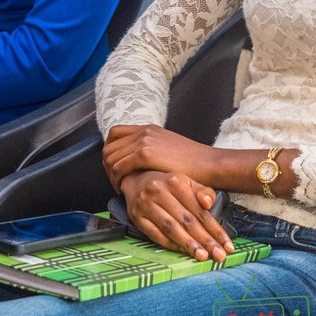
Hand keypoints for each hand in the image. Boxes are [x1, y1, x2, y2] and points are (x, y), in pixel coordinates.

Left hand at [102, 124, 218, 192]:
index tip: (114, 165)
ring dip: (111, 174)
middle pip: (109, 145)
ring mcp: (143, 141)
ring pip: (111, 157)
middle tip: (114, 179)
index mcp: (148, 128)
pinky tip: (123, 187)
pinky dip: (116, 178)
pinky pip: (119, 166)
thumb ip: (153, 148)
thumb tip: (138, 160)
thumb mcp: (169, 148)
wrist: (207, 163)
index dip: (110, 150)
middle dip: (107, 164)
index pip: (115, 133)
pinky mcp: (145, 154)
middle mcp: (143, 131)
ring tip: (118, 185)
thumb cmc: (192, 162)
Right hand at [120, 170, 232, 261]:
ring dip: (188, 244)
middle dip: (205, 240)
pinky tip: (182, 251)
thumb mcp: (187, 181)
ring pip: (171, 228)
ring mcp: (146, 205)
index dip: (215, 229)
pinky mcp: (136, 217)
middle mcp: (160, 191)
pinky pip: (156, 234)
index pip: (199, 210)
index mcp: (176, 181)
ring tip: (203, 256)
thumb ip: (202, 191)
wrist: (136, 178)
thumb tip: (209, 203)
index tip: (227, 244)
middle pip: (187, 221)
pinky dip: (170, 244)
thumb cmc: (167, 183)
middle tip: (219, 255)